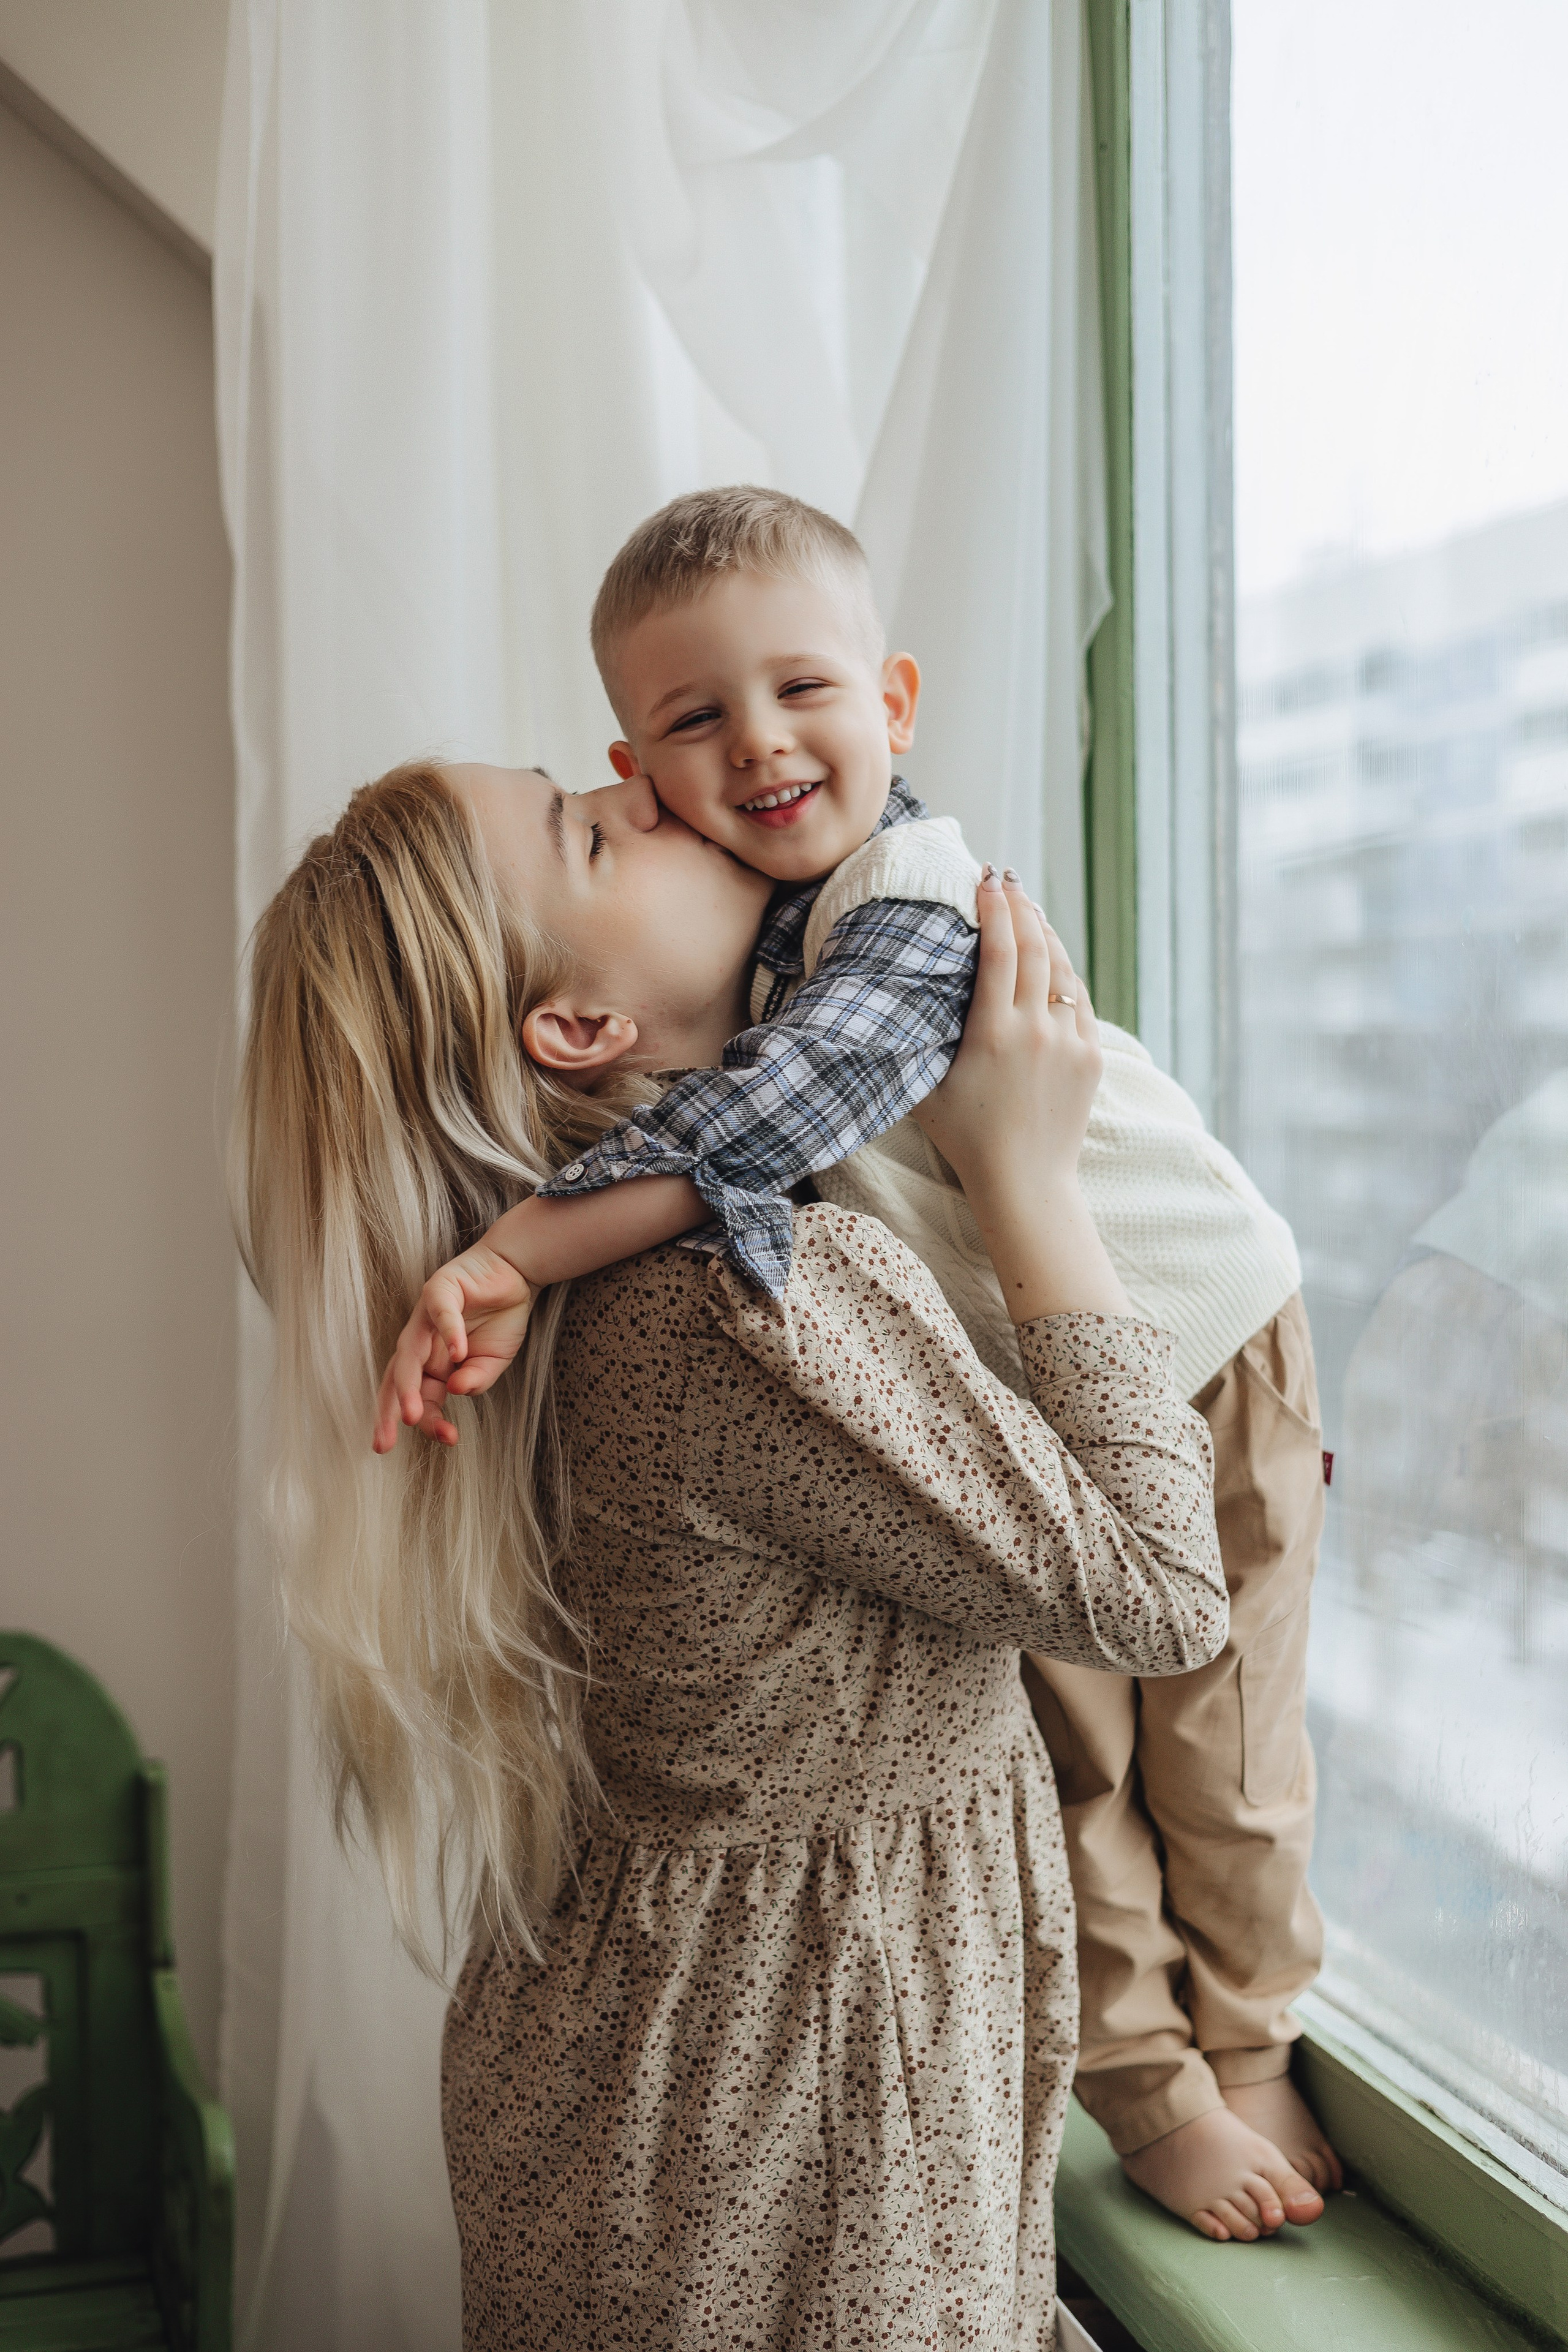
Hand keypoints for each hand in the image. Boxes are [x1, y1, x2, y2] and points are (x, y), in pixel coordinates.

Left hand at [372, 1245, 536, 1451]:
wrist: (514, 1275)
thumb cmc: (499, 1318)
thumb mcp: (493, 1362)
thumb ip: (476, 1380)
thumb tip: (458, 1390)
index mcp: (431, 1365)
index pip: (419, 1399)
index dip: (428, 1422)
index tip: (449, 1439)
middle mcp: (420, 1343)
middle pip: (395, 1380)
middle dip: (388, 1413)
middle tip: (384, 1443)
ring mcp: (425, 1317)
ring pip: (408, 1353)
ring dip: (408, 1384)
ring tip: (413, 1413)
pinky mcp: (440, 1289)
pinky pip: (440, 1314)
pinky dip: (449, 1333)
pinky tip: (460, 1352)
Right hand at [913, 866, 1101, 1206]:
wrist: (1026, 1182)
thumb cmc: (966, 1138)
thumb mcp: (927, 1089)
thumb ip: (919, 1042)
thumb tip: (895, 1002)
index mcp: (993, 1034)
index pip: (999, 953)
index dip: (994, 911)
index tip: (985, 880)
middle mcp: (1036, 1031)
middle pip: (1034, 948)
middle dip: (1019, 907)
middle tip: (1005, 879)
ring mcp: (1070, 1042)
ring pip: (1061, 969)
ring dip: (1045, 932)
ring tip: (1028, 907)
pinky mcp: (1091, 1055)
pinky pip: (1079, 998)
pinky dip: (1064, 971)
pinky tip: (1052, 957)